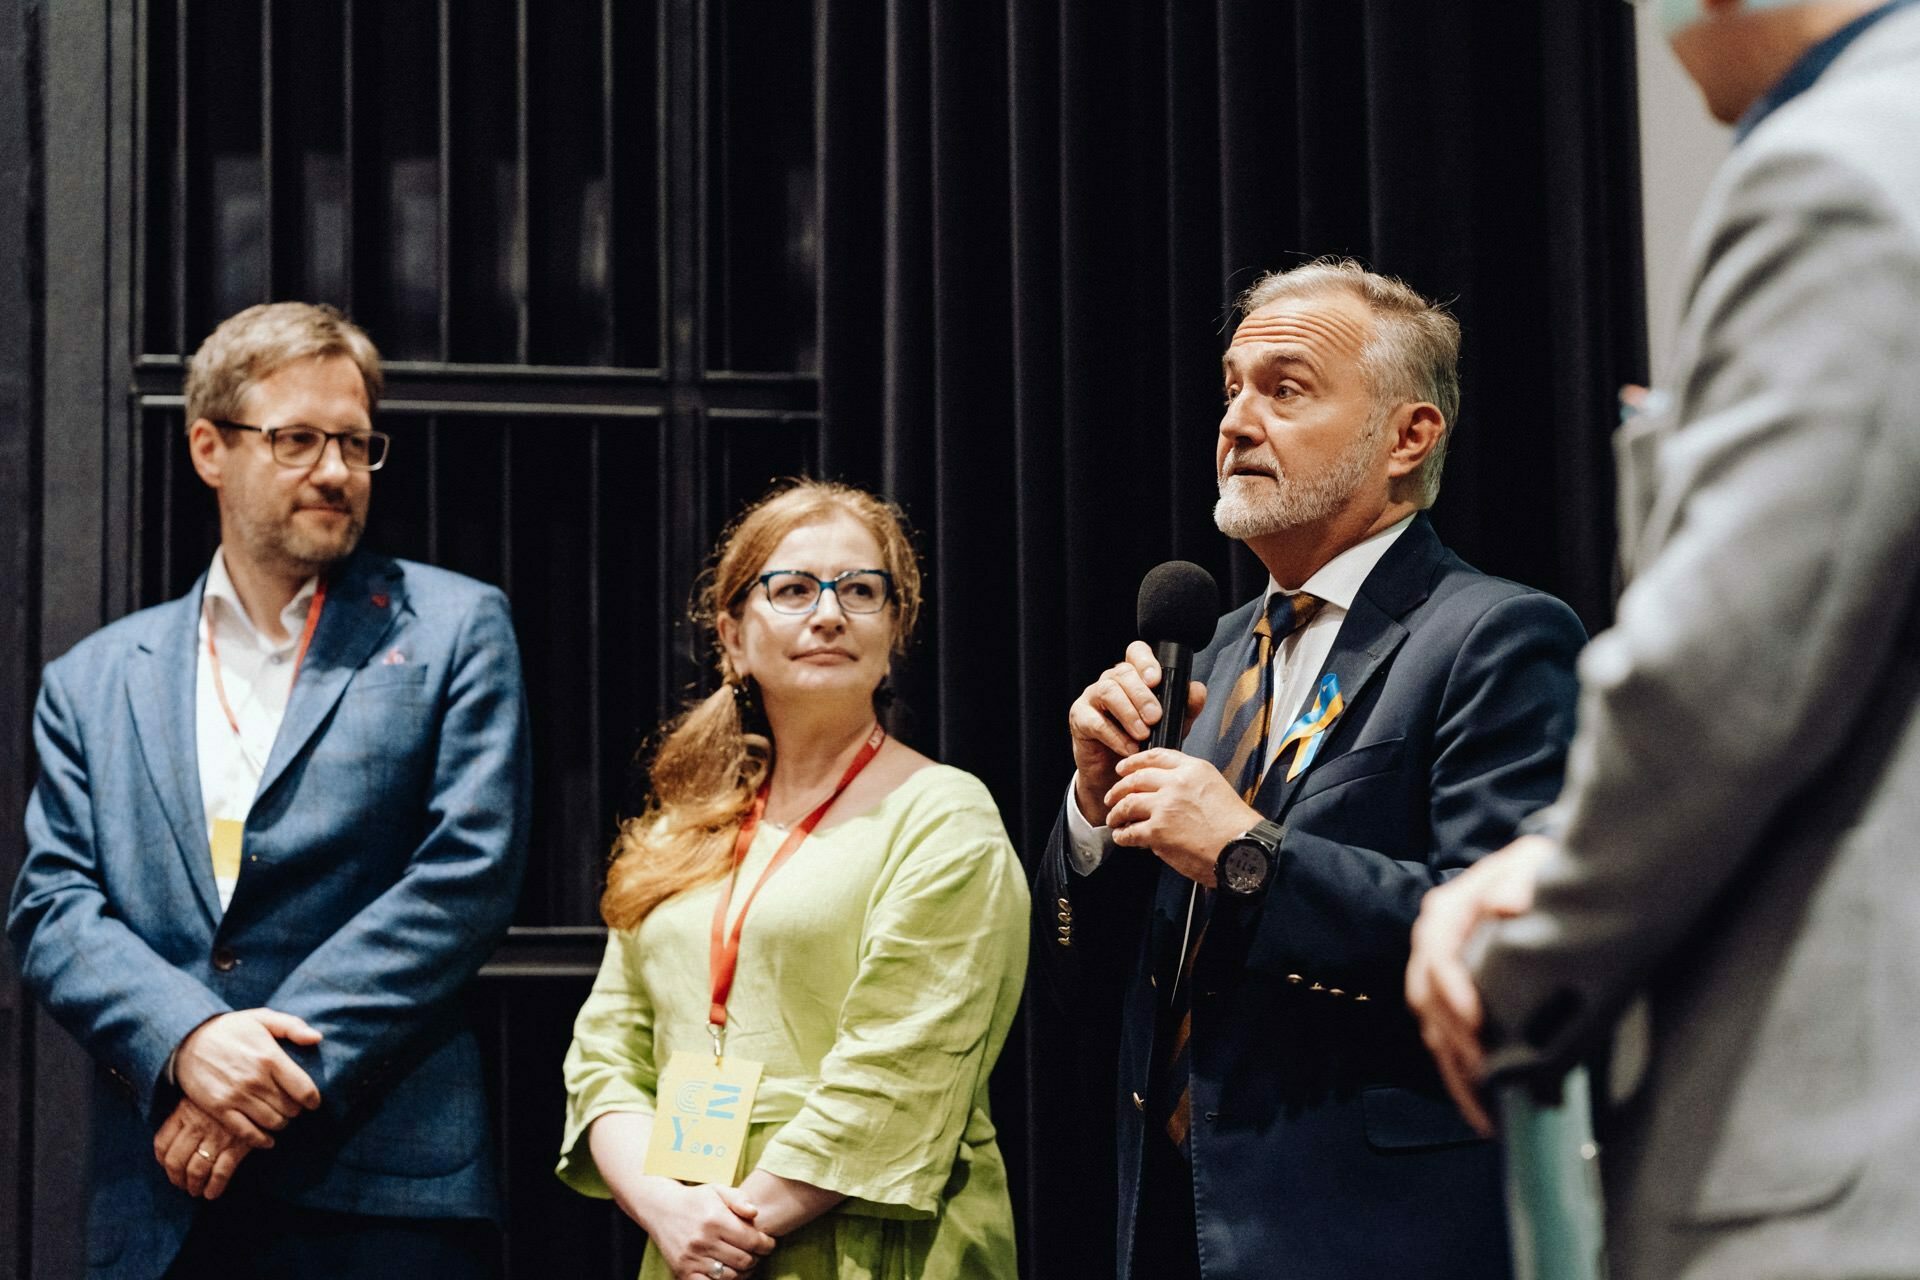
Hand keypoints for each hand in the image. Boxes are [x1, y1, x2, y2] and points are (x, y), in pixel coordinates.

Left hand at [153, 1097, 250, 1198]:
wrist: (259, 1087)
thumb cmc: (228, 1090)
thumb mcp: (202, 1094)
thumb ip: (186, 1113)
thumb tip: (173, 1139)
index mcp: (185, 1112)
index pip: (162, 1144)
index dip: (162, 1161)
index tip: (168, 1168)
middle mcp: (197, 1125)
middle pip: (175, 1161)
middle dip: (177, 1179)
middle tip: (182, 1185)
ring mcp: (217, 1136)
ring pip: (196, 1170)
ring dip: (194, 1186)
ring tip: (197, 1191)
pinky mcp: (237, 1144)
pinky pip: (221, 1172)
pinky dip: (214, 1186)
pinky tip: (212, 1193)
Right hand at [174, 1008, 323, 1147]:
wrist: (188, 1039)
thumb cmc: (231, 1028)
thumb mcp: (262, 1018)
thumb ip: (292, 1026)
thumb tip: (317, 1038)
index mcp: (270, 1057)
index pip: (304, 1089)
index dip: (313, 1100)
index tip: (312, 1102)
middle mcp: (255, 1079)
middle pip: (289, 1108)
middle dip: (295, 1110)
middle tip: (292, 1107)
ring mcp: (236, 1096)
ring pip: (272, 1122)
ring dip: (280, 1124)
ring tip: (279, 1117)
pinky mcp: (219, 1109)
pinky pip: (246, 1133)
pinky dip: (260, 1140)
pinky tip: (267, 1139)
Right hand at [631, 1181, 775, 1279]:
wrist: (661, 1208)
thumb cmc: (696, 1200)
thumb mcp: (718, 1190)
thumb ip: (740, 1199)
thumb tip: (755, 1213)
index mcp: (715, 1219)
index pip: (751, 1240)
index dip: (766, 1244)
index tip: (769, 1243)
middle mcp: (703, 1240)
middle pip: (743, 1260)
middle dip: (756, 1258)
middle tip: (757, 1253)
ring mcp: (691, 1258)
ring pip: (730, 1276)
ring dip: (742, 1272)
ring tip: (744, 1262)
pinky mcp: (682, 1271)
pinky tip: (726, 1271)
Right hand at [1068, 641, 1207, 824]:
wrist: (1116, 774)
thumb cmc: (1143, 742)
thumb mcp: (1170, 725)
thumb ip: (1185, 707)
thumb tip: (1197, 690)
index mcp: (1134, 676)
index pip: (1136, 652)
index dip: (1145, 661)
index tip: (1157, 680)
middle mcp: (1111, 681)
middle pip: (1123, 672)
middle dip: (1142, 695)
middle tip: (1155, 718)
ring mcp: (1092, 697)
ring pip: (1107, 690)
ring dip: (1128, 713)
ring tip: (1143, 734)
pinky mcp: (1079, 718)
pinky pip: (1095, 721)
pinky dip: (1115, 736)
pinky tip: (1129, 748)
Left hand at [1103, 748, 1258, 885]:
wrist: (1241, 849)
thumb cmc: (1235, 825)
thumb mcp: (1215, 788)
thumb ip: (1189, 784)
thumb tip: (1165, 793)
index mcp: (1192, 769)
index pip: (1156, 757)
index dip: (1134, 762)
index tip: (1124, 767)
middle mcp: (1176, 783)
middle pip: (1135, 779)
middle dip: (1119, 788)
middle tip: (1112, 796)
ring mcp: (1164, 806)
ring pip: (1127, 804)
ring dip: (1116, 813)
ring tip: (1114, 819)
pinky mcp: (1158, 831)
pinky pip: (1130, 831)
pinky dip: (1122, 835)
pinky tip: (1122, 837)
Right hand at [1406, 835, 1553, 1134]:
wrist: (1536, 876)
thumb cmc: (1535, 869)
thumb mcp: (1532, 861)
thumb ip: (1519, 877)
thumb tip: (1507, 904)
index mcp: (1446, 912)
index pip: (1436, 955)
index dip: (1452, 990)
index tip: (1477, 1021)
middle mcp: (1432, 945)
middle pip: (1427, 1000)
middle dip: (1454, 1041)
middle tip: (1487, 1073)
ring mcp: (1437, 976)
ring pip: (1431, 1030)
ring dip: (1454, 1070)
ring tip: (1483, 1108)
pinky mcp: (1452, 1001)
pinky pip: (1444, 1043)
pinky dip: (1459, 1078)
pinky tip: (1483, 1110)